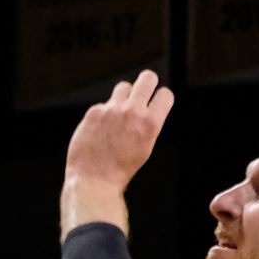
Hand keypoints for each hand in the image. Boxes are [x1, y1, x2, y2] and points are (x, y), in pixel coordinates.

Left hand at [64, 70, 173, 190]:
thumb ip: (147, 125)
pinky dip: (104, 114)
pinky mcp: (94, 111)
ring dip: (124, 97)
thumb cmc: (120, 169)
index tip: (158, 101)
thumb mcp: (145, 148)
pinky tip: (100, 131)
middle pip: (147, 78)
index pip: (165, 94)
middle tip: (145, 89)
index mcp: (150, 124)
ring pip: (123, 87)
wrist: (94, 180)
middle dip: (148, 82)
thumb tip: (147, 108)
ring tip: (120, 114)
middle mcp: (132, 112)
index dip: (162, 97)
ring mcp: (112, 110)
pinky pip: (104, 105)